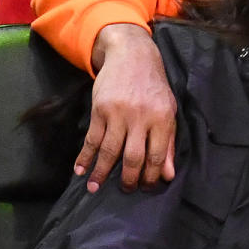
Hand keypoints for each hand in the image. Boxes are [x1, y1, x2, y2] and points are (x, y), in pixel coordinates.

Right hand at [76, 24, 176, 192]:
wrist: (132, 56)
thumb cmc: (154, 87)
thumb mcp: (168, 111)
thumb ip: (168, 143)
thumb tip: (168, 175)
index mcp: (162, 119)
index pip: (156, 155)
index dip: (151, 176)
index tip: (146, 188)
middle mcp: (140, 118)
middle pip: (132, 157)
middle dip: (128, 179)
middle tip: (125, 191)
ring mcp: (118, 114)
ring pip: (109, 150)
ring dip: (102, 172)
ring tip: (95, 188)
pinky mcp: (100, 110)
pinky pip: (91, 138)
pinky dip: (85, 156)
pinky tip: (80, 170)